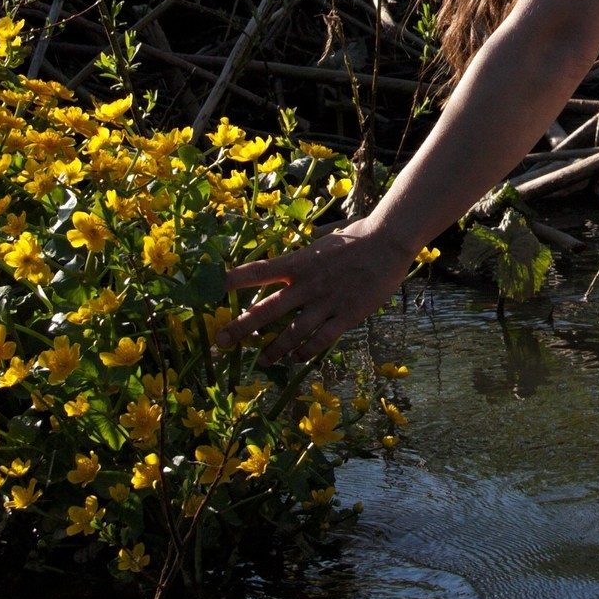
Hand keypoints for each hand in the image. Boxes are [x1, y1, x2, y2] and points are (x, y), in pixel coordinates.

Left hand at [217, 223, 416, 362]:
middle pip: (267, 310)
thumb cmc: (356, 237)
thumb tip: (285, 263)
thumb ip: (301, 258)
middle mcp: (307, 284)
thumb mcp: (322, 242)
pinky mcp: (346, 316)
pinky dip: (305, 351)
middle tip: (220, 342)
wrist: (388, 242)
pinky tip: (296, 359)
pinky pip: (321, 340)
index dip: (232, 279)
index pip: (258, 271)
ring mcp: (326, 303)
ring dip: (274, 349)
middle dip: (241, 327)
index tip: (210, 287)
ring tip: (262, 361)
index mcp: (299, 262)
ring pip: (292, 333)